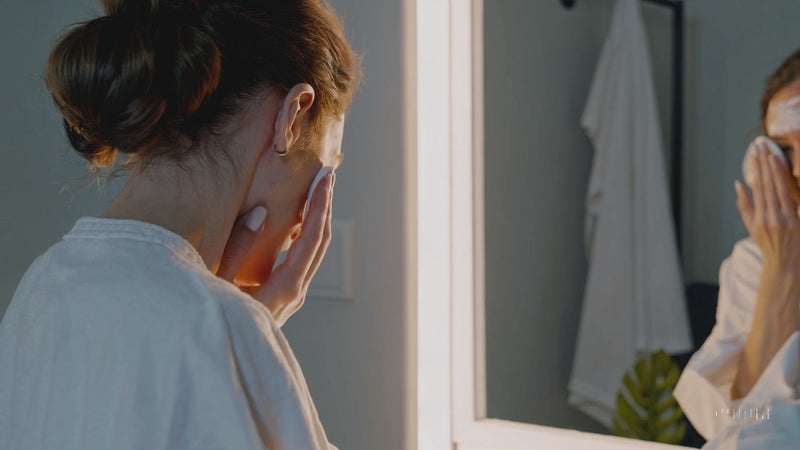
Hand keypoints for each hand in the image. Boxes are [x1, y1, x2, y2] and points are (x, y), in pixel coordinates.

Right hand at [217, 171, 334, 325]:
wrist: (211, 359)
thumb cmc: (207, 321)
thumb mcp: (216, 283)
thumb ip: (237, 248)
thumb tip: (262, 214)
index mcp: (283, 289)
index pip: (309, 239)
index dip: (318, 206)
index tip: (323, 178)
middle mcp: (294, 294)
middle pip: (319, 243)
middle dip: (323, 207)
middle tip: (326, 175)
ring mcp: (290, 299)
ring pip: (313, 253)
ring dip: (316, 220)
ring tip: (317, 192)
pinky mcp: (282, 300)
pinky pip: (302, 262)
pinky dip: (305, 236)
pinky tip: (299, 222)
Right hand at [736, 143, 799, 270]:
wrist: (786, 264)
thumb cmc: (767, 243)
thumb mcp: (751, 226)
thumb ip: (744, 205)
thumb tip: (739, 184)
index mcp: (760, 218)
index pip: (759, 188)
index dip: (757, 169)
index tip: (755, 153)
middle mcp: (774, 217)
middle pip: (770, 185)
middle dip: (766, 164)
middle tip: (763, 146)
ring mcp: (789, 220)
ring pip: (783, 189)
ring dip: (778, 170)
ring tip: (773, 154)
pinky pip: (796, 200)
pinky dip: (794, 186)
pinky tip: (793, 173)